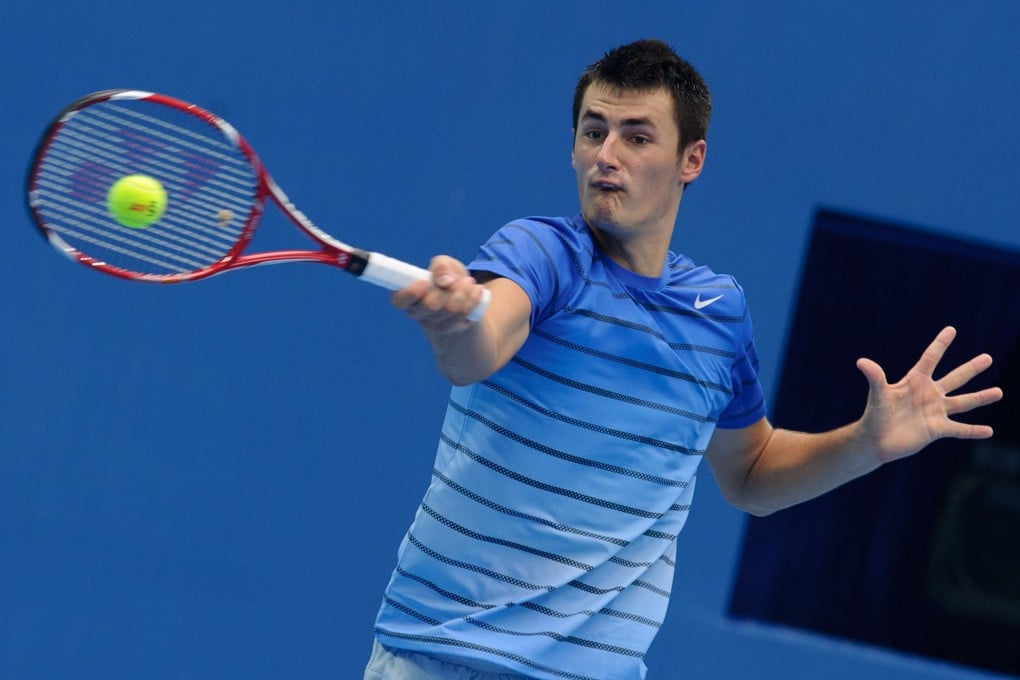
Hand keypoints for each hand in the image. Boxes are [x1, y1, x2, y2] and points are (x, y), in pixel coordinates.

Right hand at [391, 255, 485, 334]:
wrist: (464, 295)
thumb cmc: (448, 277)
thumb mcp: (444, 264)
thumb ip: (441, 266)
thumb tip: (445, 280)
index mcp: (406, 295)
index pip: (400, 300)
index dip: (411, 293)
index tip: (424, 282)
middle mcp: (416, 312)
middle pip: (431, 305)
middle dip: (449, 288)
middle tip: (457, 279)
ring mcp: (432, 324)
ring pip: (450, 309)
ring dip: (464, 291)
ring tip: (468, 282)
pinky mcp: (449, 329)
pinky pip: (464, 314)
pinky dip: (473, 299)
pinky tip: (476, 291)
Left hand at [856, 326, 1003, 462]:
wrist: (876, 440)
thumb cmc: (875, 414)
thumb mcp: (878, 394)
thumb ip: (875, 378)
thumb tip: (861, 361)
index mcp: (915, 381)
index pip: (930, 358)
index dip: (940, 344)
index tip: (951, 329)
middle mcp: (929, 394)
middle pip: (954, 378)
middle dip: (971, 368)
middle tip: (988, 357)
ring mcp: (935, 411)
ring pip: (963, 402)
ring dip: (981, 397)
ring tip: (999, 392)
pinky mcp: (937, 429)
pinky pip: (959, 429)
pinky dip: (973, 431)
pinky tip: (989, 431)